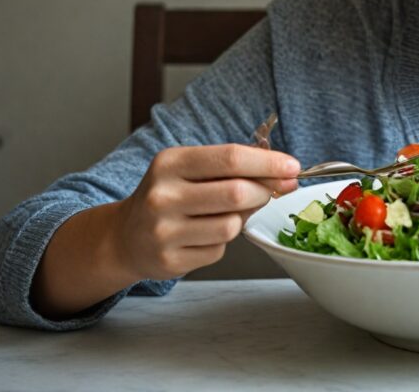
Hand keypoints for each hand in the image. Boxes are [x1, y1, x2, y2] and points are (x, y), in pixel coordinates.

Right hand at [113, 144, 299, 279]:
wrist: (125, 236)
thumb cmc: (170, 196)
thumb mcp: (191, 169)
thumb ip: (234, 167)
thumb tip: (285, 173)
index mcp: (171, 163)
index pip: (231, 157)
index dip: (268, 163)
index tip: (293, 167)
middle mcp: (163, 195)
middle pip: (237, 192)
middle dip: (263, 191)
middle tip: (269, 191)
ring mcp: (163, 231)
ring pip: (232, 225)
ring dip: (241, 219)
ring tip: (224, 213)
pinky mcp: (170, 261)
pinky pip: (219, 250)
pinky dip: (222, 242)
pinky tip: (204, 234)